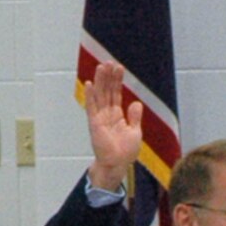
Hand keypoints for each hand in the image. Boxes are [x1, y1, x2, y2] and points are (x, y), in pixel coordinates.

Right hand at [83, 62, 143, 183]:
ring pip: (99, 95)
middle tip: (110, 61)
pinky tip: (89, 84)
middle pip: (107, 91)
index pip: (116, 93)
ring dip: (100, 81)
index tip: (119, 68)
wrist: (117, 164)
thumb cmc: (125, 152)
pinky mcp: (94, 123)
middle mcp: (107, 113)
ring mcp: (100, 117)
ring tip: (101, 67)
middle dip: (108, 76)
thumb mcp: (135, 132)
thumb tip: (136, 102)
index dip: (117, 81)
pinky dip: (90, 96)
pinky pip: (91, 107)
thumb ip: (134, 117)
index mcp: (117, 115)